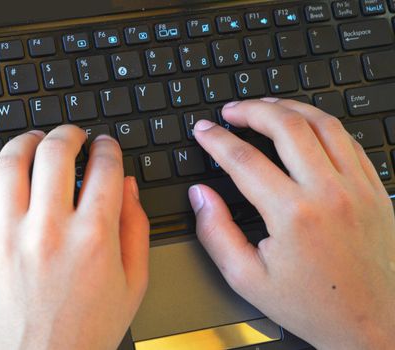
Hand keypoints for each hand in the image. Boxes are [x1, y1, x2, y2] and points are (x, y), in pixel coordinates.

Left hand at [0, 126, 148, 349]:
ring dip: (25, 140)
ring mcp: (8, 236)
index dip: (107, 148)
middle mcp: (50, 229)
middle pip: (56, 152)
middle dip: (69, 133)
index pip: (104, 168)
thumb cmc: (85, 332)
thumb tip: (128, 186)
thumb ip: (136, 229)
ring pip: (10, 163)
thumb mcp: (132, 285)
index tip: (105, 146)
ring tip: (34, 139)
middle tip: (73, 134)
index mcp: (94, 237)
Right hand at [189, 99, 394, 348]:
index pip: (243, 159)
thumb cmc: (310, 304)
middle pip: (286, 126)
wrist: (370, 323)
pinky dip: (321, 124)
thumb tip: (201, 195)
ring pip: (321, 123)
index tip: (203, 130)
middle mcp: (328, 193)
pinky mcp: (374, 190)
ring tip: (264, 107)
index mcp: (293, 215)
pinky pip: (348, 140)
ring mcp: (356, 188)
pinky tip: (304, 126)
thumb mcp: (246, 278)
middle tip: (230, 111)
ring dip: (288, 108)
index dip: (216, 139)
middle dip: (251, 110)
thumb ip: (216, 232)